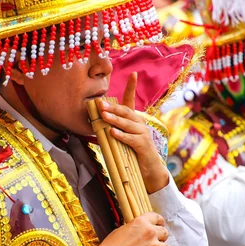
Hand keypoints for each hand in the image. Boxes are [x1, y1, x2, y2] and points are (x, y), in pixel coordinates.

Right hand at [89, 212, 172, 245]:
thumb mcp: (121, 230)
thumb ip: (135, 229)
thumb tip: (140, 232)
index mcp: (141, 222)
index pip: (157, 218)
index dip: (159, 223)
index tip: (159, 227)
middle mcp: (150, 232)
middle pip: (165, 233)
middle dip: (161, 239)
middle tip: (153, 245)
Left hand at [99, 72, 168, 193]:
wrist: (149, 171)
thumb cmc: (132, 154)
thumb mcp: (121, 139)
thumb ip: (112, 130)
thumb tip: (96, 123)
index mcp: (134, 120)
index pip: (131, 101)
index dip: (132, 87)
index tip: (134, 74)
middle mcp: (140, 124)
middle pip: (126, 112)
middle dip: (113, 107)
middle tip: (100, 103)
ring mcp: (143, 134)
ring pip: (128, 124)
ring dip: (114, 120)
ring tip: (104, 116)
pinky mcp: (143, 146)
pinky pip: (131, 139)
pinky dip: (121, 136)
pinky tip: (113, 133)